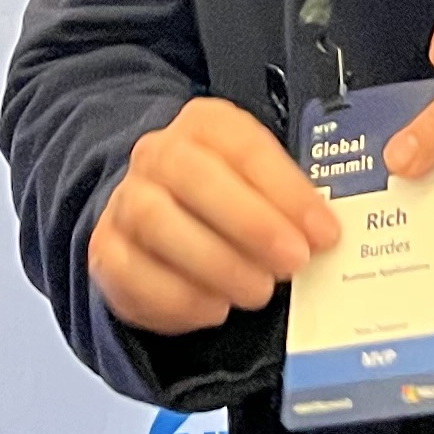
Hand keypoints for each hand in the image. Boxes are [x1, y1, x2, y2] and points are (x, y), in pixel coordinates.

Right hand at [90, 97, 340, 337]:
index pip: (242, 144)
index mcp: (205, 125)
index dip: (286, 189)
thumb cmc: (233, 202)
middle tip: (293, 262)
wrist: (164, 216)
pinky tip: (216, 309)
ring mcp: (126, 201)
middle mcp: (158, 154)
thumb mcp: (266, 187)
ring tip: (259, 291)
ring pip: (157, 223)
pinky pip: (133, 274)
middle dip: (250, 223)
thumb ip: (293, 204)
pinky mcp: (107, 251)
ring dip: (216, 263)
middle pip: (193, 176)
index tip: (323, 231)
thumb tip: (326, 236)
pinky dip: (179, 298)